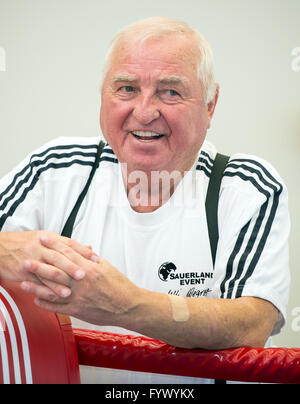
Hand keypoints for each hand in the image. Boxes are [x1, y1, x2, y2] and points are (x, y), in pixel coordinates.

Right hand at [0, 231, 96, 300]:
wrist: (0, 247)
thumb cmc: (26, 243)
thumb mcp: (47, 239)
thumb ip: (68, 245)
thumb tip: (88, 248)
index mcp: (49, 238)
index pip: (69, 244)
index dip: (83, 252)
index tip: (96, 259)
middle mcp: (41, 247)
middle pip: (59, 256)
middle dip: (72, 267)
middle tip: (84, 275)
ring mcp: (32, 259)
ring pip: (47, 271)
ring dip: (59, 282)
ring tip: (70, 291)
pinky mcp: (23, 272)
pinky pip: (36, 282)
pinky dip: (45, 290)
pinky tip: (54, 296)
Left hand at [22, 242, 142, 327]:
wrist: (127, 305)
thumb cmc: (119, 286)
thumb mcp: (106, 267)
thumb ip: (91, 259)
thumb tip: (81, 249)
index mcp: (90, 268)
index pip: (68, 253)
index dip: (54, 245)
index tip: (43, 239)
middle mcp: (82, 282)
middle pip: (57, 271)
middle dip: (40, 265)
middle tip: (26, 260)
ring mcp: (79, 297)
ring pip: (54, 290)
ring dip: (37, 286)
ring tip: (24, 282)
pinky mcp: (78, 310)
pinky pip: (59, 307)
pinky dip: (46, 304)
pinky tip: (37, 300)